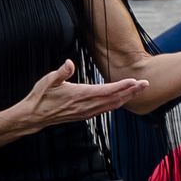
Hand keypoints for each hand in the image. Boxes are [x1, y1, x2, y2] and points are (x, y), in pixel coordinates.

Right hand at [18, 60, 146, 132]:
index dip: (122, 86)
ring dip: (127, 97)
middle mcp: (86, 105)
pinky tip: (123, 100)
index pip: (106, 90)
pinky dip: (117, 104)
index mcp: (80, 95)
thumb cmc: (41, 96)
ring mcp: (86, 112)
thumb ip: (61, 72)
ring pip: (112, 105)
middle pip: (114, 99)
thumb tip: (68, 63)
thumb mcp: (48, 80)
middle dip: (131, 91)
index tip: (134, 81)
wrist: (34, 116)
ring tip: (139, 90)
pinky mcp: (84, 115)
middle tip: (146, 84)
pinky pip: (105, 109)